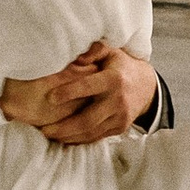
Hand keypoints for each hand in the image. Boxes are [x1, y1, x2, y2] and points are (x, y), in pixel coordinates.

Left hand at [0, 44, 158, 145]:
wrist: (146, 87)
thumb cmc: (121, 65)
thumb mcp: (111, 51)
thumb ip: (94, 49)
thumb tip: (77, 58)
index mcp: (113, 79)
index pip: (88, 87)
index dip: (69, 92)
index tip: (49, 97)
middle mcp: (118, 100)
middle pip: (88, 119)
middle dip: (64, 126)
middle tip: (43, 129)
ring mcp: (120, 117)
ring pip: (91, 132)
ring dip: (69, 136)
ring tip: (49, 135)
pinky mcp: (119, 128)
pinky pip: (97, 137)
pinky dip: (79, 140)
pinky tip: (64, 138)